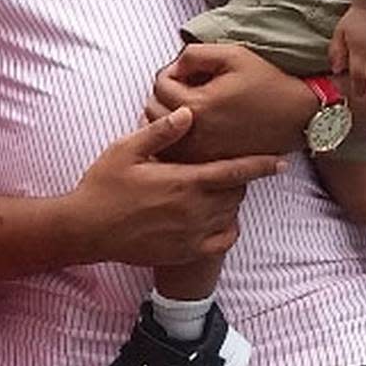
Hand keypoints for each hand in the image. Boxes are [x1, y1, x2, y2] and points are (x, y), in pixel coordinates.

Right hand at [71, 106, 283, 268]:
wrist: (86, 228)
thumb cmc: (103, 185)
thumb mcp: (127, 149)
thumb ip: (161, 132)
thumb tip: (189, 113)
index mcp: (183, 181)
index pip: (235, 171)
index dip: (260, 165)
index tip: (280, 160)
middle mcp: (194, 209)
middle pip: (236, 192)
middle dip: (238, 178)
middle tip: (224, 167)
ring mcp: (192, 233)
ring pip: (231, 214)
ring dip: (231, 200)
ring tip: (216, 188)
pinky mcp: (186, 251)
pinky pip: (223, 240)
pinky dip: (228, 228)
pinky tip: (217, 218)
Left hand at [145, 42, 316, 160]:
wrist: (299, 116)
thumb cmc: (268, 82)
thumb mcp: (232, 55)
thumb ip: (194, 55)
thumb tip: (174, 66)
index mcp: (197, 106)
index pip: (160, 86)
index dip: (172, 71)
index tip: (191, 70)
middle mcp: (195, 135)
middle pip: (154, 111)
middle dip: (165, 93)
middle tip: (189, 85)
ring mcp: (201, 154)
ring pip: (162, 135)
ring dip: (167, 116)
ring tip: (190, 103)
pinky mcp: (210, 163)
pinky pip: (176, 152)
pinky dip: (176, 138)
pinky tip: (192, 125)